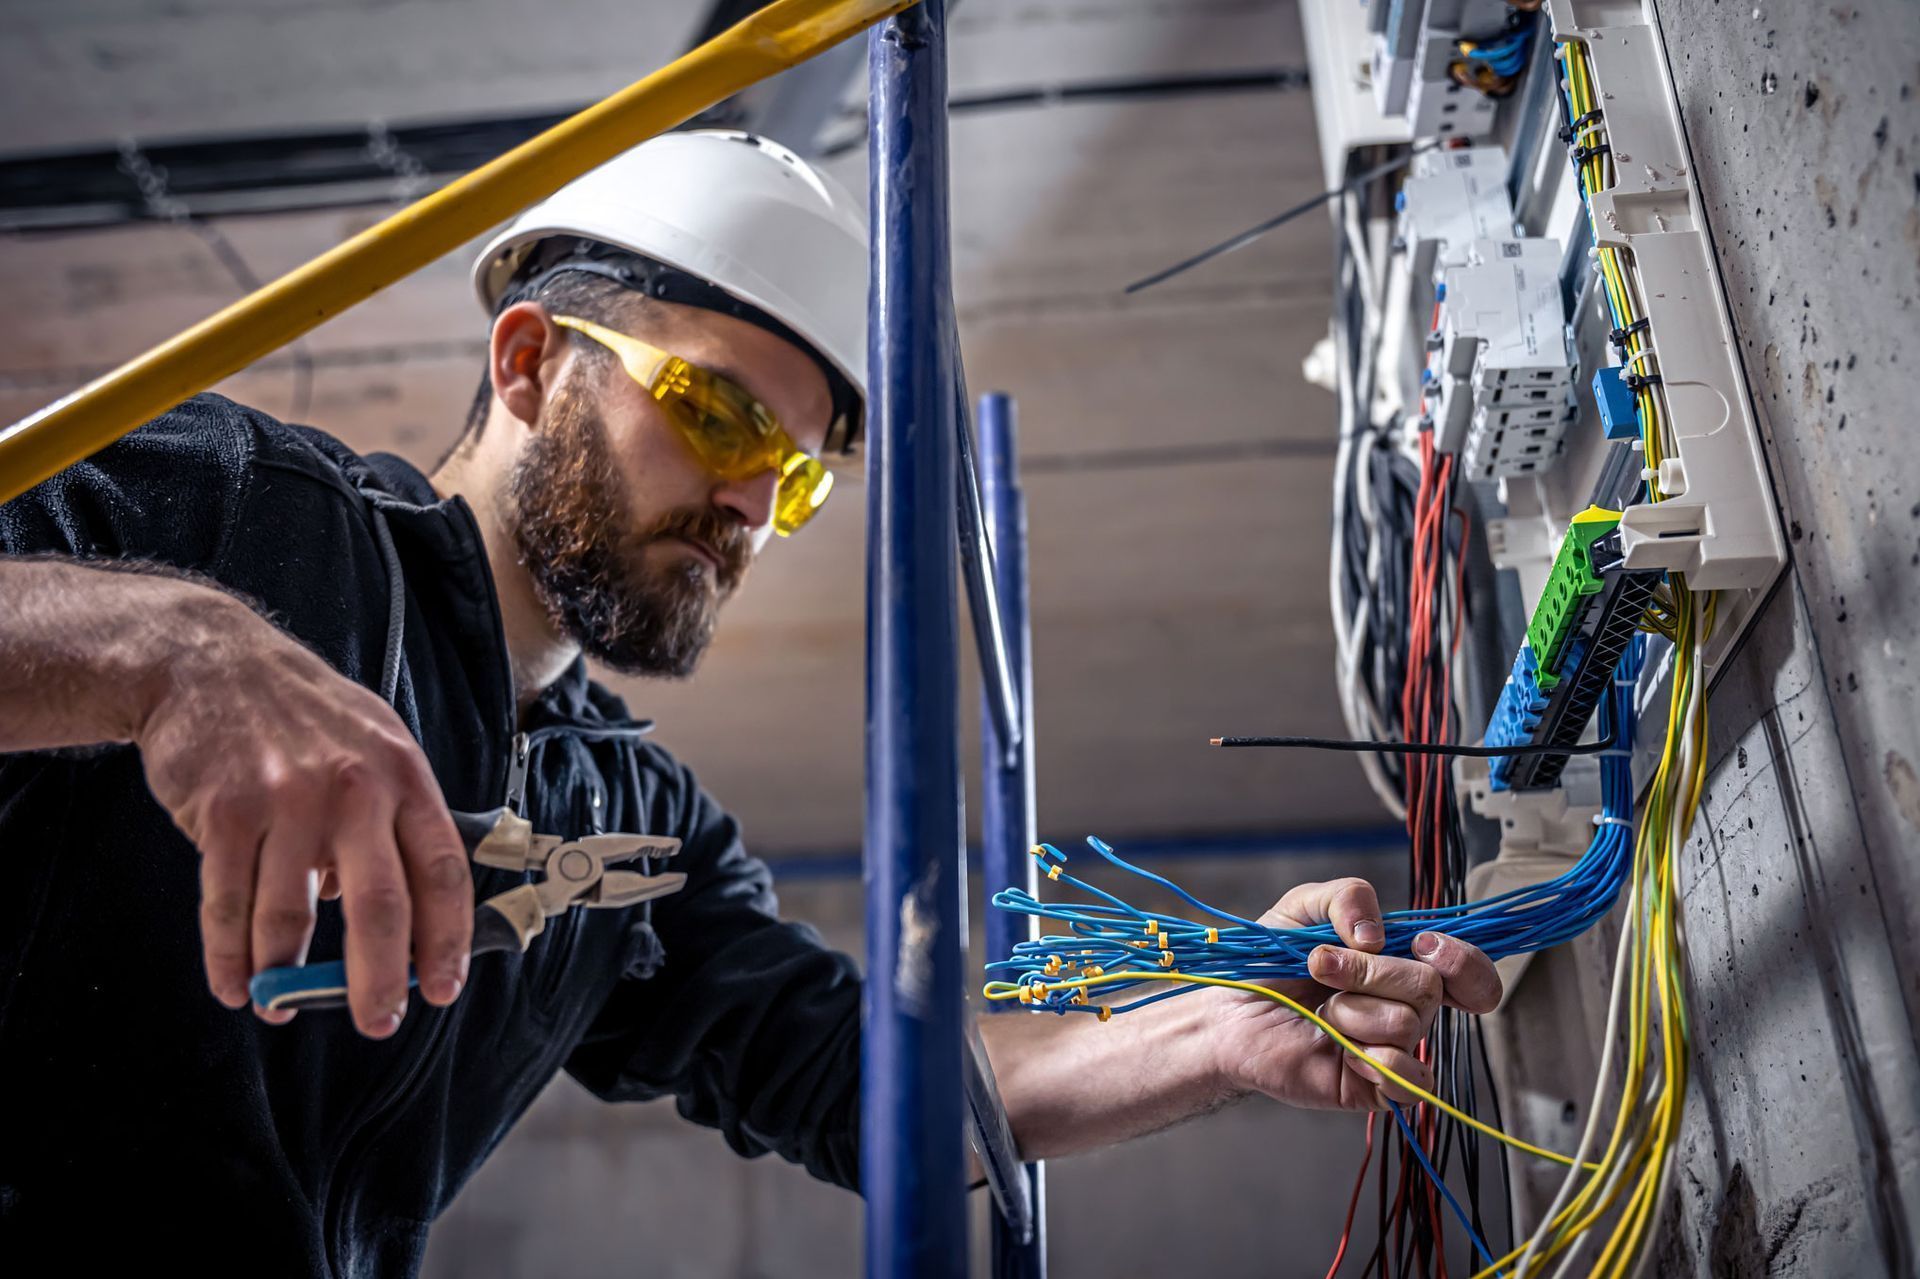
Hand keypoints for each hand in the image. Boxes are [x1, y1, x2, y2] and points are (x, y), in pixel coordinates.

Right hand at [133, 593, 472, 1037]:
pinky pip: (229, 903)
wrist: (209, 661)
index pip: (443, 871)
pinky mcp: (225, 812)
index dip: (448, 938)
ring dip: (287, 977)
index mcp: (403, 776)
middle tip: (378, 1022)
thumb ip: (392, 823)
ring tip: (283, 1007)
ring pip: (293, 917)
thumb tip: (398, 914)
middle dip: (379, 979)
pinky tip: (237, 984)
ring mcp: (288, 800)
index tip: (443, 988)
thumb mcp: (374, 745)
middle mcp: (354, 790)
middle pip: (380, 906)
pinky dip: (230, 956)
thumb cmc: (304, 714)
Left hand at [1207, 878, 1501, 1110]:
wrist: (1227, 1012)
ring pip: (1408, 1024)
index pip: (1469, 970)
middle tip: (1321, 968)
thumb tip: (1376, 935)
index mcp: (1401, 962)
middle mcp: (1406, 1006)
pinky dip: (1375, 1060)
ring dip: (1352, 1011)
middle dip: (1368, 972)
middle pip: (1428, 987)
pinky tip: (1343, 1052)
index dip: (1462, 960)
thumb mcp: (1302, 907)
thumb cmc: (1267, 963)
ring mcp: (1394, 1047)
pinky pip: (1410, 1081)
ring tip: (1322, 1013)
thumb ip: (1346, 896)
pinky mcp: (1377, 1087)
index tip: (1421, 944)